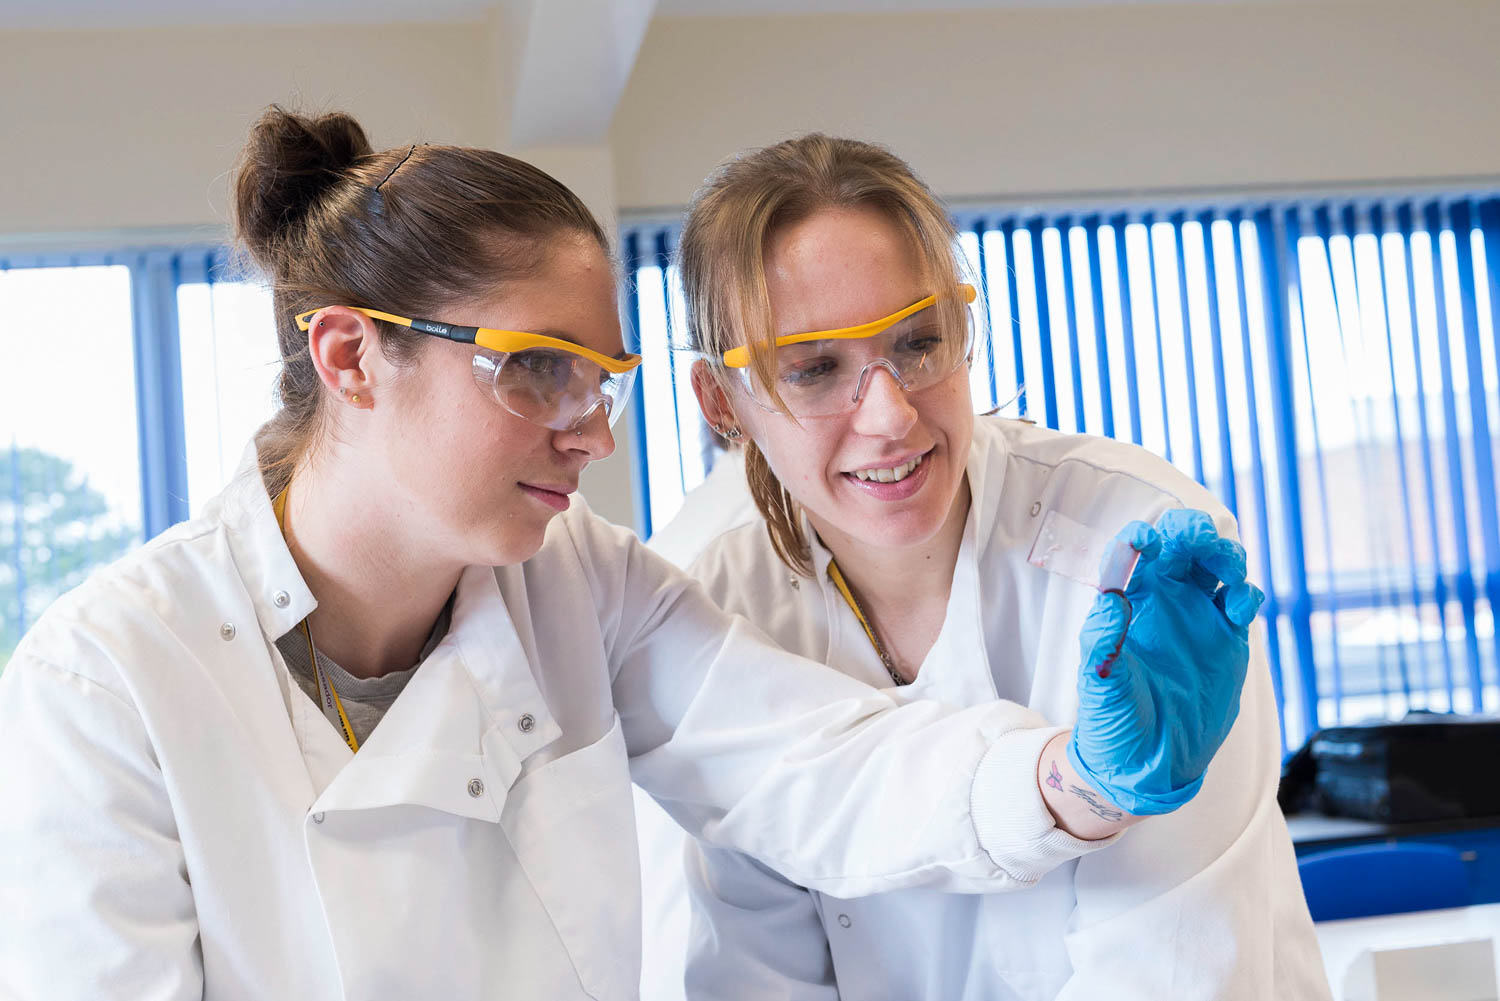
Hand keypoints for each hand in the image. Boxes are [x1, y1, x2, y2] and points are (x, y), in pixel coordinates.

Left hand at [1066, 509, 1263, 815]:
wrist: (1147, 764)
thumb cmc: (1112, 722)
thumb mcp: (1100, 686)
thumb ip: (1103, 645)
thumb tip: (1110, 599)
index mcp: (1125, 603)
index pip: (1131, 553)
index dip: (1139, 538)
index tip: (1146, 541)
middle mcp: (1161, 602)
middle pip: (1180, 547)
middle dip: (1192, 533)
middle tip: (1201, 539)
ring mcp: (1196, 617)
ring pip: (1214, 565)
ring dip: (1224, 555)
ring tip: (1228, 572)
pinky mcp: (1226, 640)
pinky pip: (1241, 602)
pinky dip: (1246, 594)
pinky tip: (1239, 608)